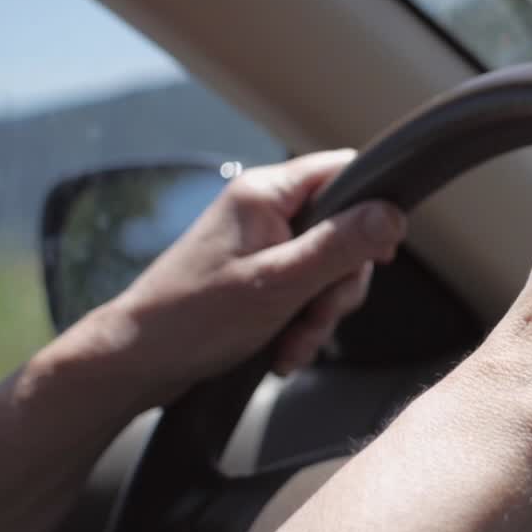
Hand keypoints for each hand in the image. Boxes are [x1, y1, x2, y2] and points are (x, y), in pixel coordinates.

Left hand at [106, 149, 408, 406]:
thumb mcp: (280, 283)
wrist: (139, 360)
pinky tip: (284, 348)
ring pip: (328, 268)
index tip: (380, 256)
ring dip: (321, 313)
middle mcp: (265, 210)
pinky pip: (305, 290)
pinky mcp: (258, 273)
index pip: (344, 171)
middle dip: (340, 285)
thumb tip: (392, 215)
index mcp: (266, 194)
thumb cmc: (195, 318)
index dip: (373, 210)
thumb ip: (340, 247)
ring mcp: (261, 243)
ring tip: (294, 343)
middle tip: (319, 316)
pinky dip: (302, 323)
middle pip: (344, 230)